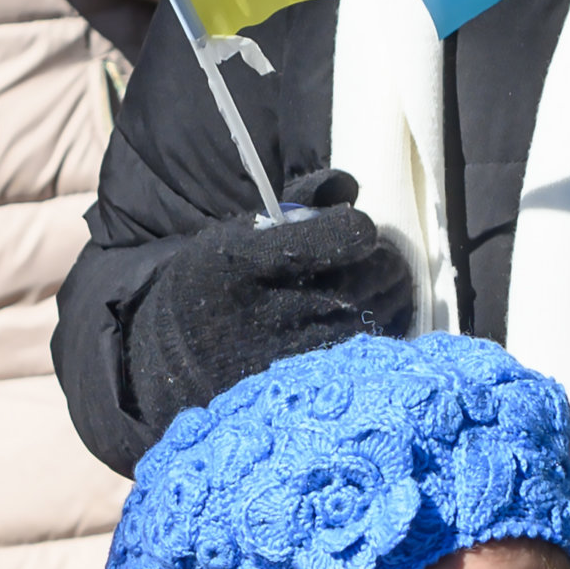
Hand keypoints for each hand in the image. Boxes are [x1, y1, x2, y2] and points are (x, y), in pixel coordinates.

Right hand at [124, 168, 416, 441]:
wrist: (178, 355)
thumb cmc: (219, 282)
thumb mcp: (240, 232)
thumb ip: (298, 203)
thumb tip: (347, 183)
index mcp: (247, 262)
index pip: (339, 239)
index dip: (358, 230)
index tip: (358, 232)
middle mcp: (266, 312)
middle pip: (363, 282)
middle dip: (385, 264)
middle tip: (383, 259)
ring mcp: (285, 356)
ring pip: (368, 320)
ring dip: (390, 299)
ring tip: (384, 287)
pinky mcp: (297, 385)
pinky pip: (359, 355)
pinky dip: (379, 333)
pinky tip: (375, 319)